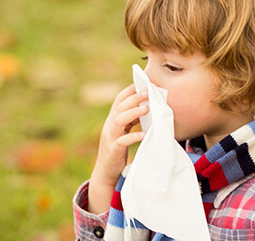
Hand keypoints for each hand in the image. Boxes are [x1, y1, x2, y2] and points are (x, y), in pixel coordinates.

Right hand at [87, 84, 147, 213]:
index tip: (144, 82)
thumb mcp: (123, 131)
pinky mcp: (113, 151)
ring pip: (118, 121)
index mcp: (112, 120)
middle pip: (119, 107)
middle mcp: (109, 126)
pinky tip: (143, 135)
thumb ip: (131, 119)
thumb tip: (147, 105)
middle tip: (148, 92)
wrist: (105, 172)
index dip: (130, 90)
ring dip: (133, 113)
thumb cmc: (118, 149)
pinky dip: (132, 137)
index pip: (119, 100)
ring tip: (147, 108)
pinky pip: (121, 142)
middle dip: (134, 98)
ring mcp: (110, 138)